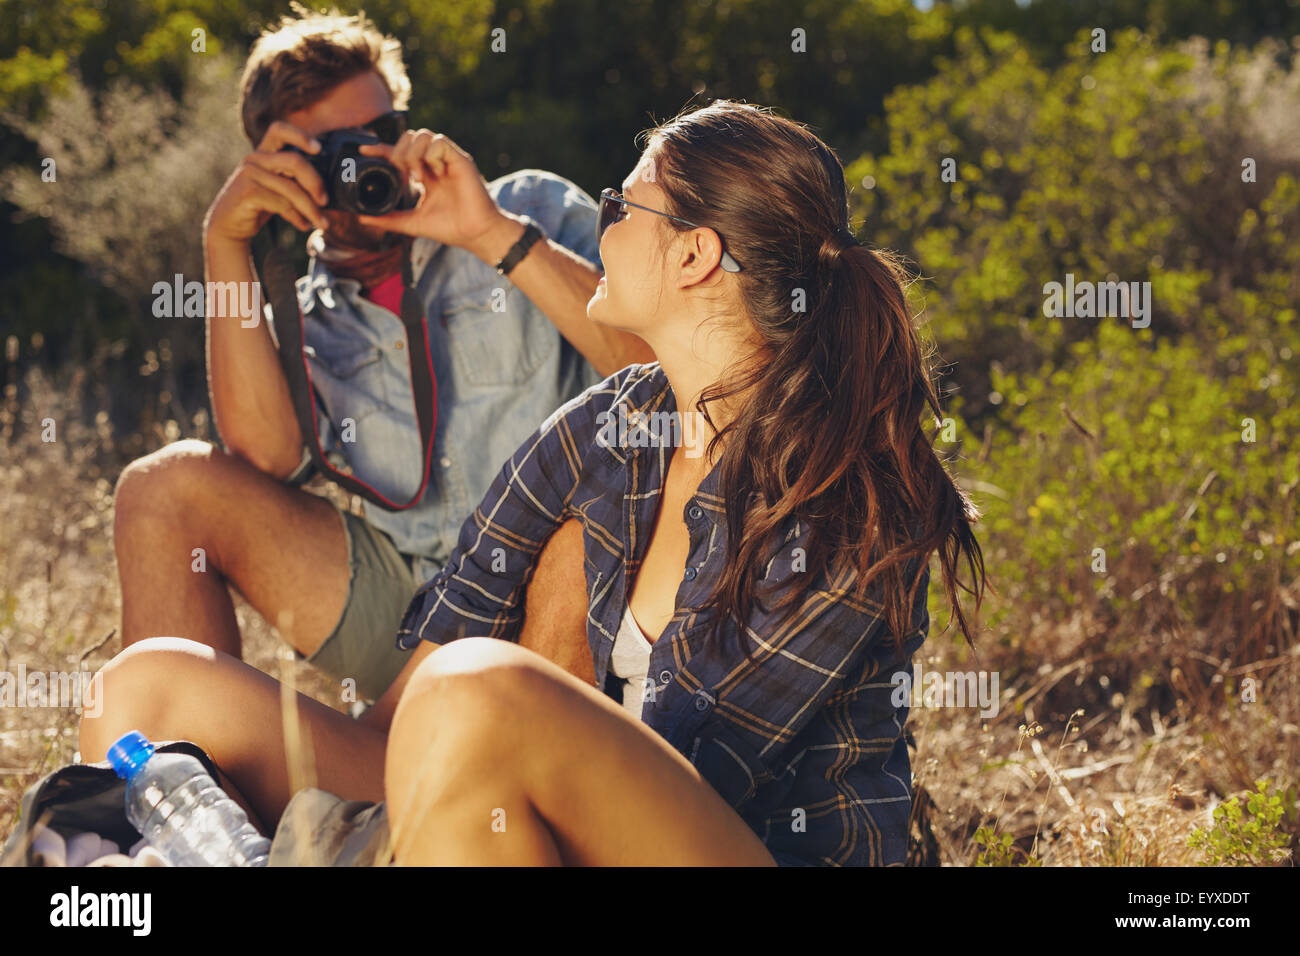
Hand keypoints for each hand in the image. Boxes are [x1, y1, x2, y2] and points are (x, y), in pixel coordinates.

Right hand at [204, 121, 329, 247]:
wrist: (229, 225)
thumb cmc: (258, 205)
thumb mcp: (276, 187)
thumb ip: (293, 179)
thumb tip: (328, 188)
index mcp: (263, 153)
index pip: (279, 130)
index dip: (300, 135)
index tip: (318, 149)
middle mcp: (255, 159)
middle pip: (295, 161)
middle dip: (316, 183)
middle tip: (326, 201)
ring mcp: (249, 174)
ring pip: (291, 188)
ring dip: (311, 209)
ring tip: (321, 223)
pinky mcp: (248, 192)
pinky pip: (282, 204)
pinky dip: (297, 217)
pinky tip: (304, 225)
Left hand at [354, 130, 519, 260]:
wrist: (475, 234)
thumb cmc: (451, 229)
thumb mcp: (412, 223)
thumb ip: (389, 219)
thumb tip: (362, 218)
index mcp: (425, 175)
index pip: (399, 154)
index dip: (380, 150)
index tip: (363, 153)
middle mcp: (435, 164)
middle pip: (409, 137)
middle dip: (399, 152)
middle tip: (402, 174)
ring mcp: (448, 160)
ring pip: (423, 135)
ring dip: (414, 154)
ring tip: (418, 177)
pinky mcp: (460, 159)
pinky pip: (439, 142)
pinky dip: (431, 156)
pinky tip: (435, 174)